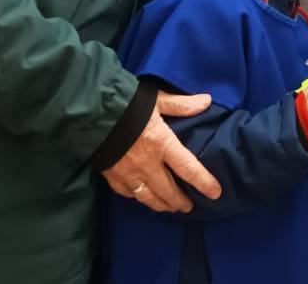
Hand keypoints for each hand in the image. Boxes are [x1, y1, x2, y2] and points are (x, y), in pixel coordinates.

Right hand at [102, 91, 222, 212]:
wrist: (92, 113)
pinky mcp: (112, 176)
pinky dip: (138, 197)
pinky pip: (128, 193)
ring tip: (169, 208)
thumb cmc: (128, 104)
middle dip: (179, 201)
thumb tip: (206, 101)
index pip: (188, 168)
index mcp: (162, 144)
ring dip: (161, 204)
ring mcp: (128, 173)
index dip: (203, 182)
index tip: (215, 193)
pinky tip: (142, 197)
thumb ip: (182, 104)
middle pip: (168, 190)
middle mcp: (147, 164)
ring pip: (148, 197)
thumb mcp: (158, 100)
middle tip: (188, 207)